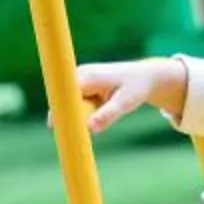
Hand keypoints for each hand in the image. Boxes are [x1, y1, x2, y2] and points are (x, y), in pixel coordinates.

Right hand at [71, 56, 187, 132]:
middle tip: (84, 128)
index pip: (64, 96)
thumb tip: (89, 128)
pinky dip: (87, 112)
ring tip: (106, 111)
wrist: (146, 76)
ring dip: (81, 115)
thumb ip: (108, 115)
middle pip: (64, 101)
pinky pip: (78, 105)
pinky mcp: (83, 86)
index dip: (60, 113)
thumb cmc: (137, 88)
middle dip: (69, 116)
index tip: (57, 128)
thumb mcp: (126, 102)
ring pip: (71, 105)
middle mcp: (80, 75)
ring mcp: (80, 79)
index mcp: (88, 76)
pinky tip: (105, 107)